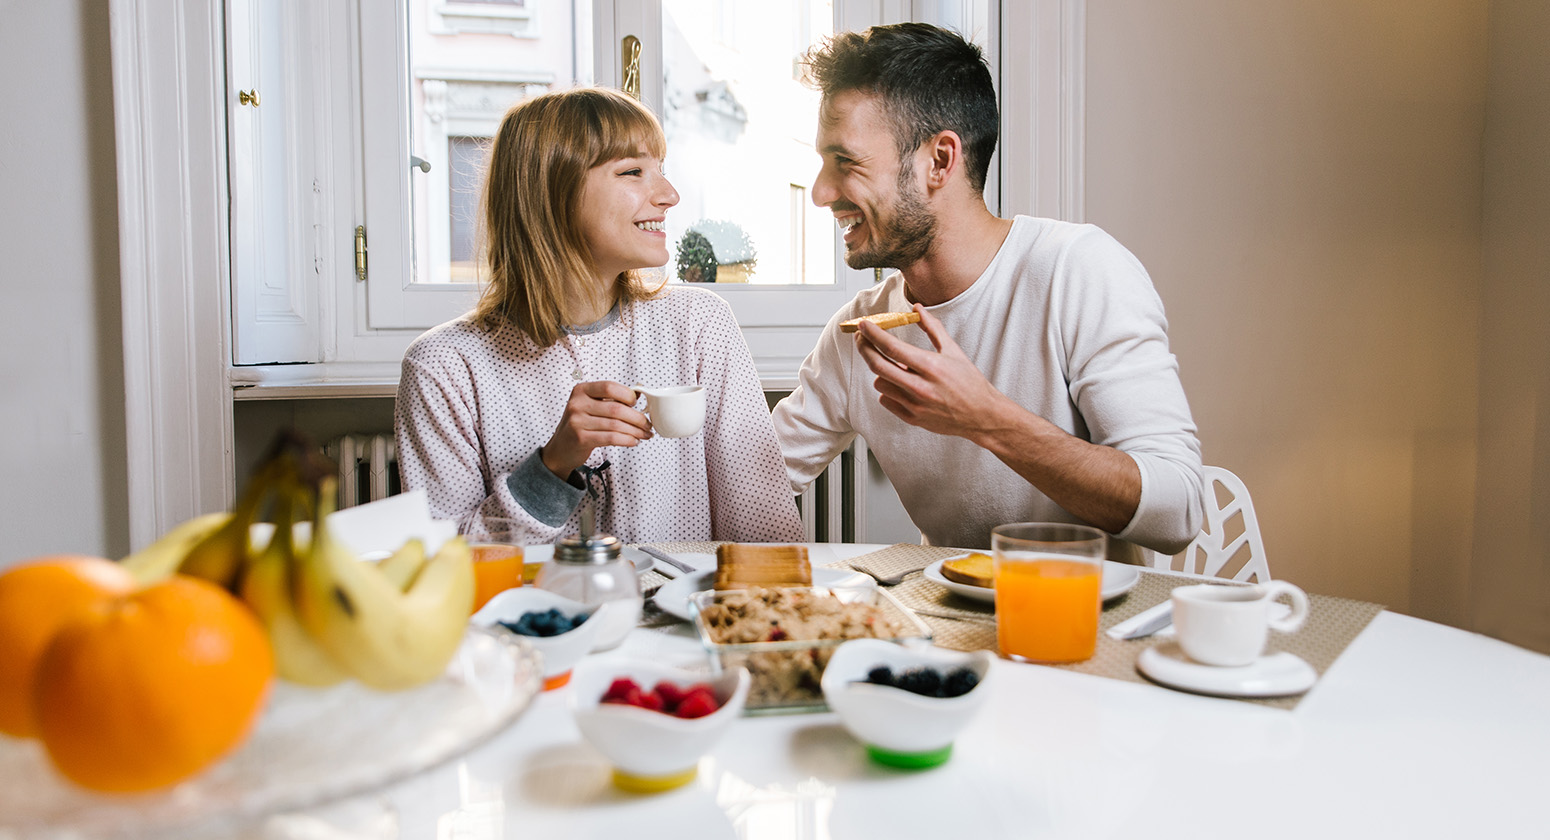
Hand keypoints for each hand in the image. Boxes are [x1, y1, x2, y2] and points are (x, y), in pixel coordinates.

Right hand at [541, 381, 652, 477]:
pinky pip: (611, 438)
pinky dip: (627, 440)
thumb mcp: (590, 406)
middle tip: (647, 424)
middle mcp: (577, 404)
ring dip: (635, 431)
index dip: (627, 395)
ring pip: (616, 425)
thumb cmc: (580, 425)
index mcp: (581, 390)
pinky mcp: (581, 438)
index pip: (609, 387)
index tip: (637, 404)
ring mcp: (577, 421)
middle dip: (637, 418)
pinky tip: (633, 441)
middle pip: (616, 408)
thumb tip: (638, 393)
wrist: (560, 448)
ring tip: (644, 434)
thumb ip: (610, 399)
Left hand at [854, 304, 1011, 440]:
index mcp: (930, 366)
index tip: (863, 324)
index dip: (873, 334)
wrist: (981, 415)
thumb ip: (933, 327)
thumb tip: (917, 308)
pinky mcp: (912, 418)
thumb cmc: (969, 381)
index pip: (892, 347)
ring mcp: (914, 405)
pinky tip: (900, 384)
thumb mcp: (953, 350)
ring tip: (895, 366)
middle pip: (878, 365)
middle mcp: (920, 387)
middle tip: (861, 338)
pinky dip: (888, 389)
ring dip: (882, 371)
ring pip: (880, 383)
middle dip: (864, 348)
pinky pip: (886, 400)